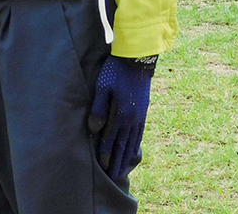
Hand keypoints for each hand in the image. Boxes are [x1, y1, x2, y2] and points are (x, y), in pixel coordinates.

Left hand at [88, 55, 155, 181]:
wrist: (137, 60)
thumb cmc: (115, 71)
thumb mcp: (102, 87)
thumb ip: (98, 108)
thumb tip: (94, 130)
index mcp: (121, 114)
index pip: (111, 140)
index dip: (106, 155)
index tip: (103, 169)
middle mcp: (132, 119)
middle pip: (123, 146)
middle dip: (118, 162)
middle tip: (114, 177)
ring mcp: (139, 116)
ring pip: (133, 142)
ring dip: (127, 157)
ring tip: (123, 169)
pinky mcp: (143, 111)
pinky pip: (140, 134)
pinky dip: (136, 145)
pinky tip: (134, 150)